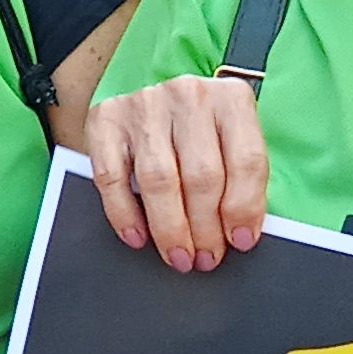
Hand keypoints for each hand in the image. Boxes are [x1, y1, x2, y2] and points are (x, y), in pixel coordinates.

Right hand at [86, 77, 267, 269]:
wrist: (160, 100)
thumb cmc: (204, 130)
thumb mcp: (233, 142)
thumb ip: (241, 179)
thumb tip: (239, 233)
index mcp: (231, 98)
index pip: (245, 160)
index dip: (244, 208)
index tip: (240, 241)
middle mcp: (187, 95)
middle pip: (201, 175)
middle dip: (205, 228)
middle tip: (205, 258)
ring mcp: (144, 105)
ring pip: (159, 180)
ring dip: (169, 228)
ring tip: (178, 255)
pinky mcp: (107, 119)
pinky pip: (112, 177)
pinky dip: (124, 213)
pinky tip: (138, 236)